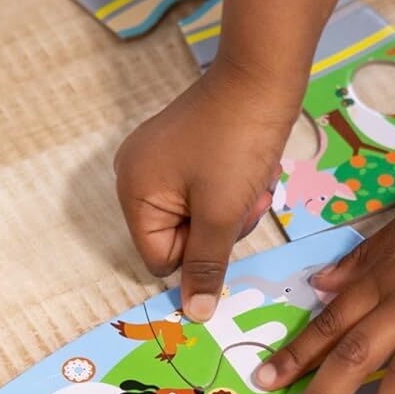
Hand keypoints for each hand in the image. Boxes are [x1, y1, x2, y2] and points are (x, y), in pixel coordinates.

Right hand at [114, 58, 299, 320]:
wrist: (262, 78)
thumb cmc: (237, 144)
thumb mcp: (222, 213)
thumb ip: (206, 266)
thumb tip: (194, 315)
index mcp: (133, 192)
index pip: (160, 259)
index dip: (198, 251)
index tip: (222, 220)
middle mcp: (134, 176)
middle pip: (178, 239)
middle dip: (216, 228)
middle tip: (239, 196)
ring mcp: (157, 160)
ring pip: (196, 218)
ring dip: (228, 210)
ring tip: (246, 179)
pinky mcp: (182, 150)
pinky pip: (202, 193)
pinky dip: (228, 190)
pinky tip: (244, 167)